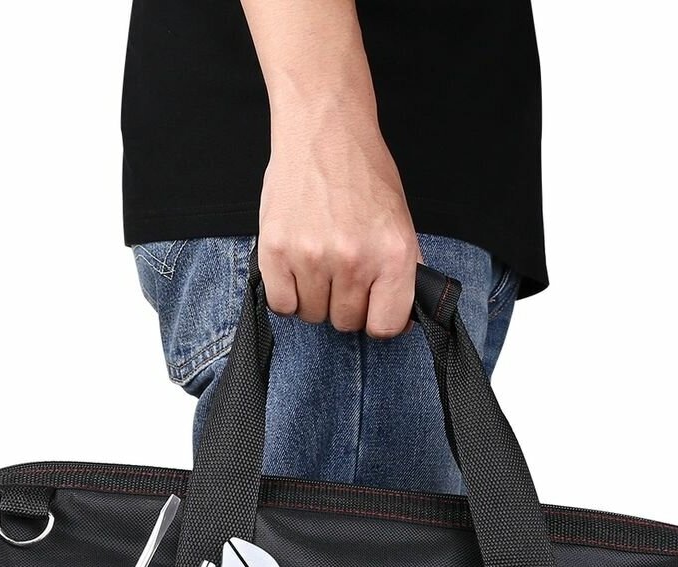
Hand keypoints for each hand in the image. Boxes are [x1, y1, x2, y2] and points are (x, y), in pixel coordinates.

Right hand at [240, 0, 420, 338]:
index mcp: (393, 255)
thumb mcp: (398, 222)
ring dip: (315, 298)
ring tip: (318, 263)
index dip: (378, 321)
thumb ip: (400, 272)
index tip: (371, 308)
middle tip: (341, 274)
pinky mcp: (276, 250)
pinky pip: (282, 304)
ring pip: (313, 315)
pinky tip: (296, 268)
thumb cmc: (362, 174)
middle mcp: (354, 260)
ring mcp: (312, 256)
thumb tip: (399, 317)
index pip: (385, 326)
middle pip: (345, 322)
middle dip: (344, 305)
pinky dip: (288, 294)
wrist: (323, 129)